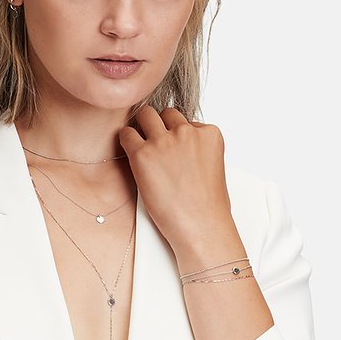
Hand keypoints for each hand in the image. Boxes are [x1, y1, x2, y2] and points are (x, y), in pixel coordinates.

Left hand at [117, 105, 233, 249]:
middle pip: (166, 113)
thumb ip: (198, 150)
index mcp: (209, 133)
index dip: (178, 136)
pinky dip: (126, 141)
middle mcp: (187, 132)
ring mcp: (164, 141)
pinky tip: (129, 154)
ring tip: (141, 146)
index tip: (174, 151)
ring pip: (145, 115)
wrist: (200, 226)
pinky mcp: (143, 154)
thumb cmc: (209, 206)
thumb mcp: (214, 167)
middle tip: (153, 143)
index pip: (187, 121)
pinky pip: (127, 134)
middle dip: (159, 125)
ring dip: (142, 128)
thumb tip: (181, 149)